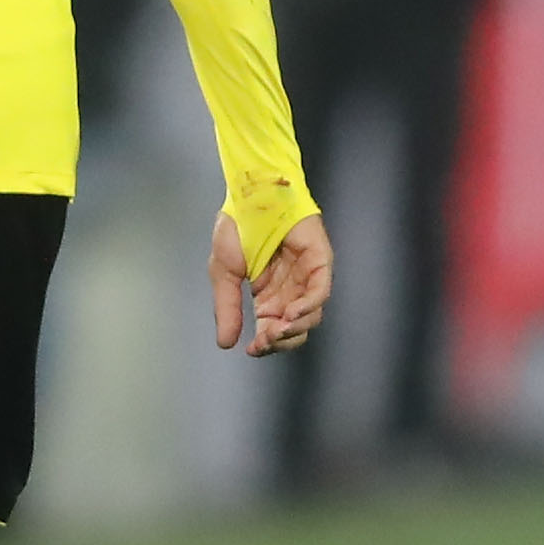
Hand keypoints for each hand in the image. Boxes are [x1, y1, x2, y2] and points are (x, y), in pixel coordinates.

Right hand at [211, 212, 331, 357]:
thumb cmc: (237, 227)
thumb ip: (227, 308)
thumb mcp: (223, 274)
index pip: (274, 329)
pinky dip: (308, 306)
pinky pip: (320, 290)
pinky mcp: (318, 260)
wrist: (249, 195)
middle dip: (281, 340)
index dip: (266, 344)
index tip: (252, 349)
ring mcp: (306, 275)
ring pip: (311, 314)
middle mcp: (290, 289)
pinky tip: (290, 314)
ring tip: (276, 329)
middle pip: (296, 328)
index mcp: (268, 295)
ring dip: (294, 328)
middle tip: (265, 341)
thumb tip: (225, 343)